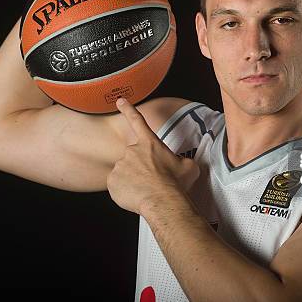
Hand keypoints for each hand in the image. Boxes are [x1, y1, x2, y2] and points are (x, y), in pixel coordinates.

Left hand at [107, 98, 199, 213]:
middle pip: (134, 156)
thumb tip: (182, 164)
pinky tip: (136, 195)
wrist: (162, 201)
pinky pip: (118, 185)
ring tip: (146, 190)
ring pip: (125, 171)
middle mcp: (132, 151)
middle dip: (141, 166)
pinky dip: (125, 190)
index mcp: (150, 143)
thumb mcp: (188, 166)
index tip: (120, 101)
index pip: (137, 121)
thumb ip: (181, 160)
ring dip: (133, 178)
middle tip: (153, 180)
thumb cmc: (175, 183)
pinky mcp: (113, 181)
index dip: (128, 109)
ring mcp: (120, 165)